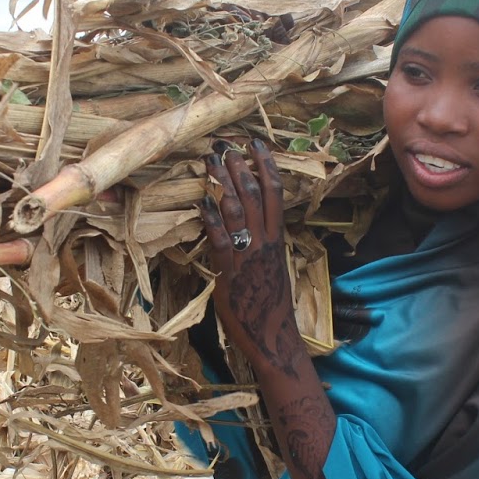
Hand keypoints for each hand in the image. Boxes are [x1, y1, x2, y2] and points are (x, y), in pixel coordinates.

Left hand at [201, 137, 303, 379]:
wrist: (273, 335)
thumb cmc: (269, 302)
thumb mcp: (271, 265)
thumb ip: (262, 241)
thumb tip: (248, 222)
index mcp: (276, 237)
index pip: (274, 192)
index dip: (265, 165)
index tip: (255, 143)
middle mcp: (264, 241)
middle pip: (253, 194)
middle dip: (238, 166)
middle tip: (225, 144)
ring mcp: (247, 256)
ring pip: (237, 211)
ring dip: (222, 184)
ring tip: (210, 161)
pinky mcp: (230, 272)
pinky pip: (221, 241)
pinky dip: (212, 220)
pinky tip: (202, 203)